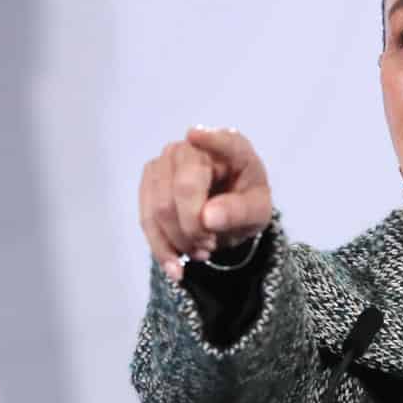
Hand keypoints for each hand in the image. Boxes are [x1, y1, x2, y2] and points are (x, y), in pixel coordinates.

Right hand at [138, 126, 271, 281]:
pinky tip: (175, 266)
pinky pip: (146, 219)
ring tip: (200, 252)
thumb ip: (239, 212)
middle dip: (194, 228)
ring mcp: (166, 161)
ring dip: (178, 241)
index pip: (223, 142)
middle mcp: (193, 147)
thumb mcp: (257, 213)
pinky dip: (161, 248)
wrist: (226, 213)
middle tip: (210, 246)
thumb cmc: (244, 203)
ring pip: (159, 208)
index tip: (195, 135)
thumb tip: (208, 217)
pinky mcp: (149, 181)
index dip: (209, 139)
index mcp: (232, 148)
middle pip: (182, 189)